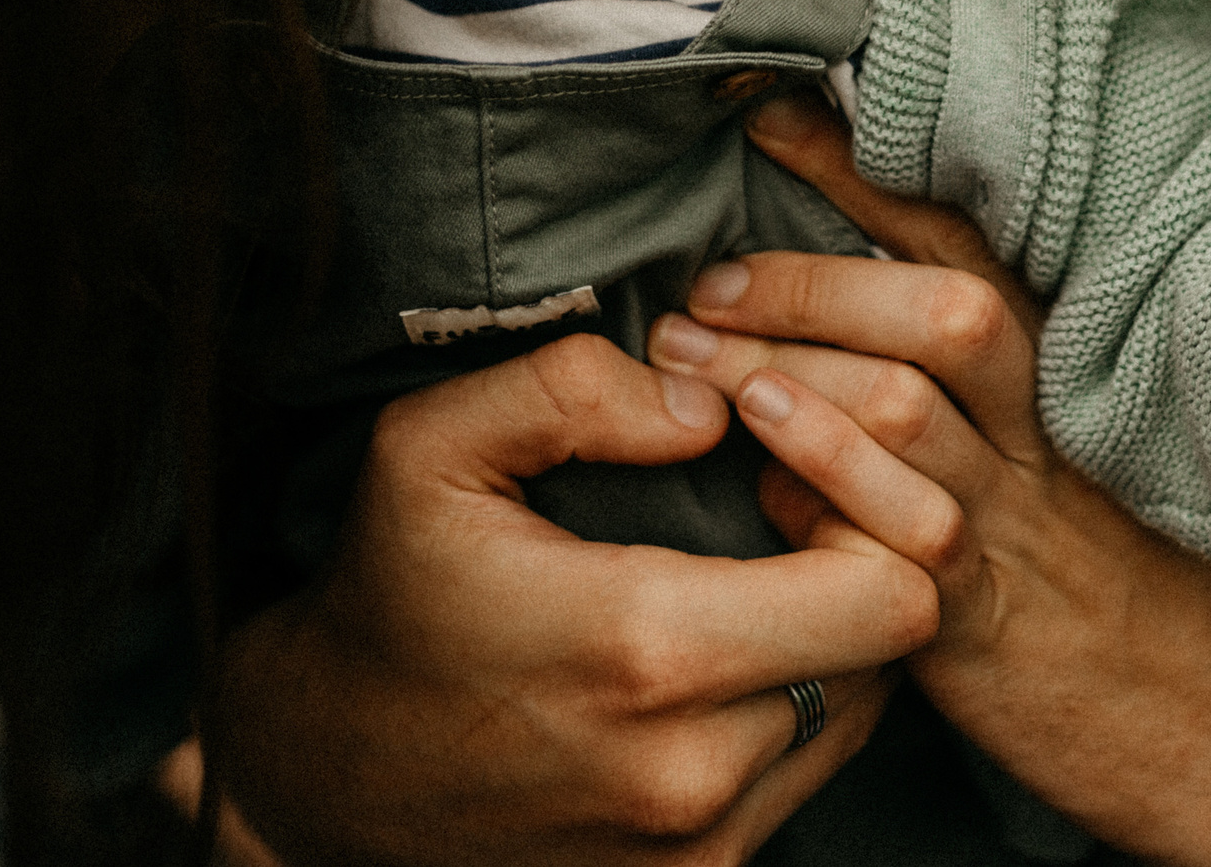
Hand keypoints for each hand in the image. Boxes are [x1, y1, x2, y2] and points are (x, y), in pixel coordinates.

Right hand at [213, 332, 935, 866]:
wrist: (321, 772)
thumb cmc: (387, 591)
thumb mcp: (428, 447)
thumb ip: (572, 390)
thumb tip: (707, 407)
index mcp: (646, 652)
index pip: (889, 594)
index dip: (867, 512)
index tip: (789, 472)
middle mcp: (689, 773)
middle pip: (889, 656)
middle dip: (860, 568)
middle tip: (783, 517)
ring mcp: (695, 849)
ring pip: (856, 718)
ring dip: (826, 644)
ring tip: (747, 587)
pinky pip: (802, 782)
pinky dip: (786, 712)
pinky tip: (716, 661)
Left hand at [641, 95, 1210, 865]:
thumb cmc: (1138, 594)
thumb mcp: (1073, 474)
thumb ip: (969, 406)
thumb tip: (814, 358)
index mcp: (1064, 378)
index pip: (965, 244)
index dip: (865, 173)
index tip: (769, 114)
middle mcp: (1050, 432)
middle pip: (938, 308)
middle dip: (809, 280)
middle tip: (706, 283)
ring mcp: (1027, 521)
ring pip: (907, 405)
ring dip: (782, 370)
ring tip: (687, 358)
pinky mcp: (996, 621)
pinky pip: (906, 534)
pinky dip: (823, 488)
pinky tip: (758, 475)